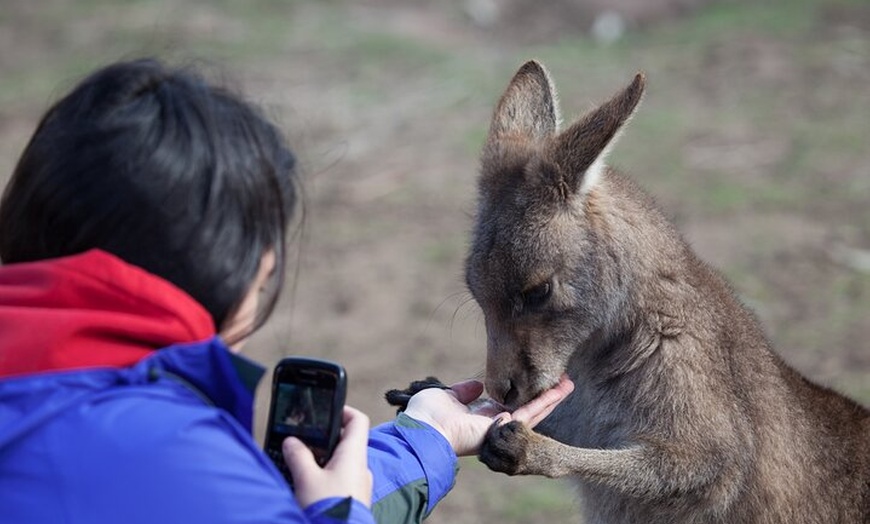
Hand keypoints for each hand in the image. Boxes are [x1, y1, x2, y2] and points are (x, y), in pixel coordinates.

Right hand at [283, 406, 373, 507]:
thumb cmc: (328, 510)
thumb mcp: (306, 479)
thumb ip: (298, 456)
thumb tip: (292, 442)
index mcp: (354, 455)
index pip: (358, 420)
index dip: (343, 410)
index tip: (326, 410)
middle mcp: (361, 467)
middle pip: (347, 441)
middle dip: (325, 438)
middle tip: (305, 438)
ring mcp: (359, 485)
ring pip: (342, 462)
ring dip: (323, 459)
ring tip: (301, 462)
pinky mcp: (352, 499)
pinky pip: (340, 480)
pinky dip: (325, 475)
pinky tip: (308, 484)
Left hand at [403, 374, 573, 456]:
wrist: (425, 428)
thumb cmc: (428, 414)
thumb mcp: (447, 396)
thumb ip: (463, 391)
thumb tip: (477, 386)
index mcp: (479, 417)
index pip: (507, 405)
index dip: (522, 394)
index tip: (534, 381)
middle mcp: (493, 424)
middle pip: (526, 409)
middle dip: (544, 396)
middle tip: (563, 383)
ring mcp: (501, 428)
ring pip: (533, 412)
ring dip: (552, 398)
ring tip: (569, 384)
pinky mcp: (505, 428)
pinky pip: (530, 413)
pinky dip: (545, 402)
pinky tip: (560, 391)